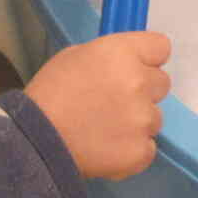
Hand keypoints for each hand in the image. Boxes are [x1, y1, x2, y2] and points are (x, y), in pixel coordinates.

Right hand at [24, 32, 172, 179]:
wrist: (36, 140)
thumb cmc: (50, 92)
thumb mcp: (75, 57)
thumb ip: (108, 57)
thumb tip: (124, 66)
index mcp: (124, 53)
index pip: (161, 47)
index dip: (148, 58)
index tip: (135, 68)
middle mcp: (141, 82)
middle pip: (161, 83)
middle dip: (143, 91)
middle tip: (114, 102)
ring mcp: (144, 119)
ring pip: (154, 118)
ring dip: (136, 122)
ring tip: (105, 131)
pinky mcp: (141, 150)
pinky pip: (147, 148)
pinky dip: (132, 150)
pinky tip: (108, 150)